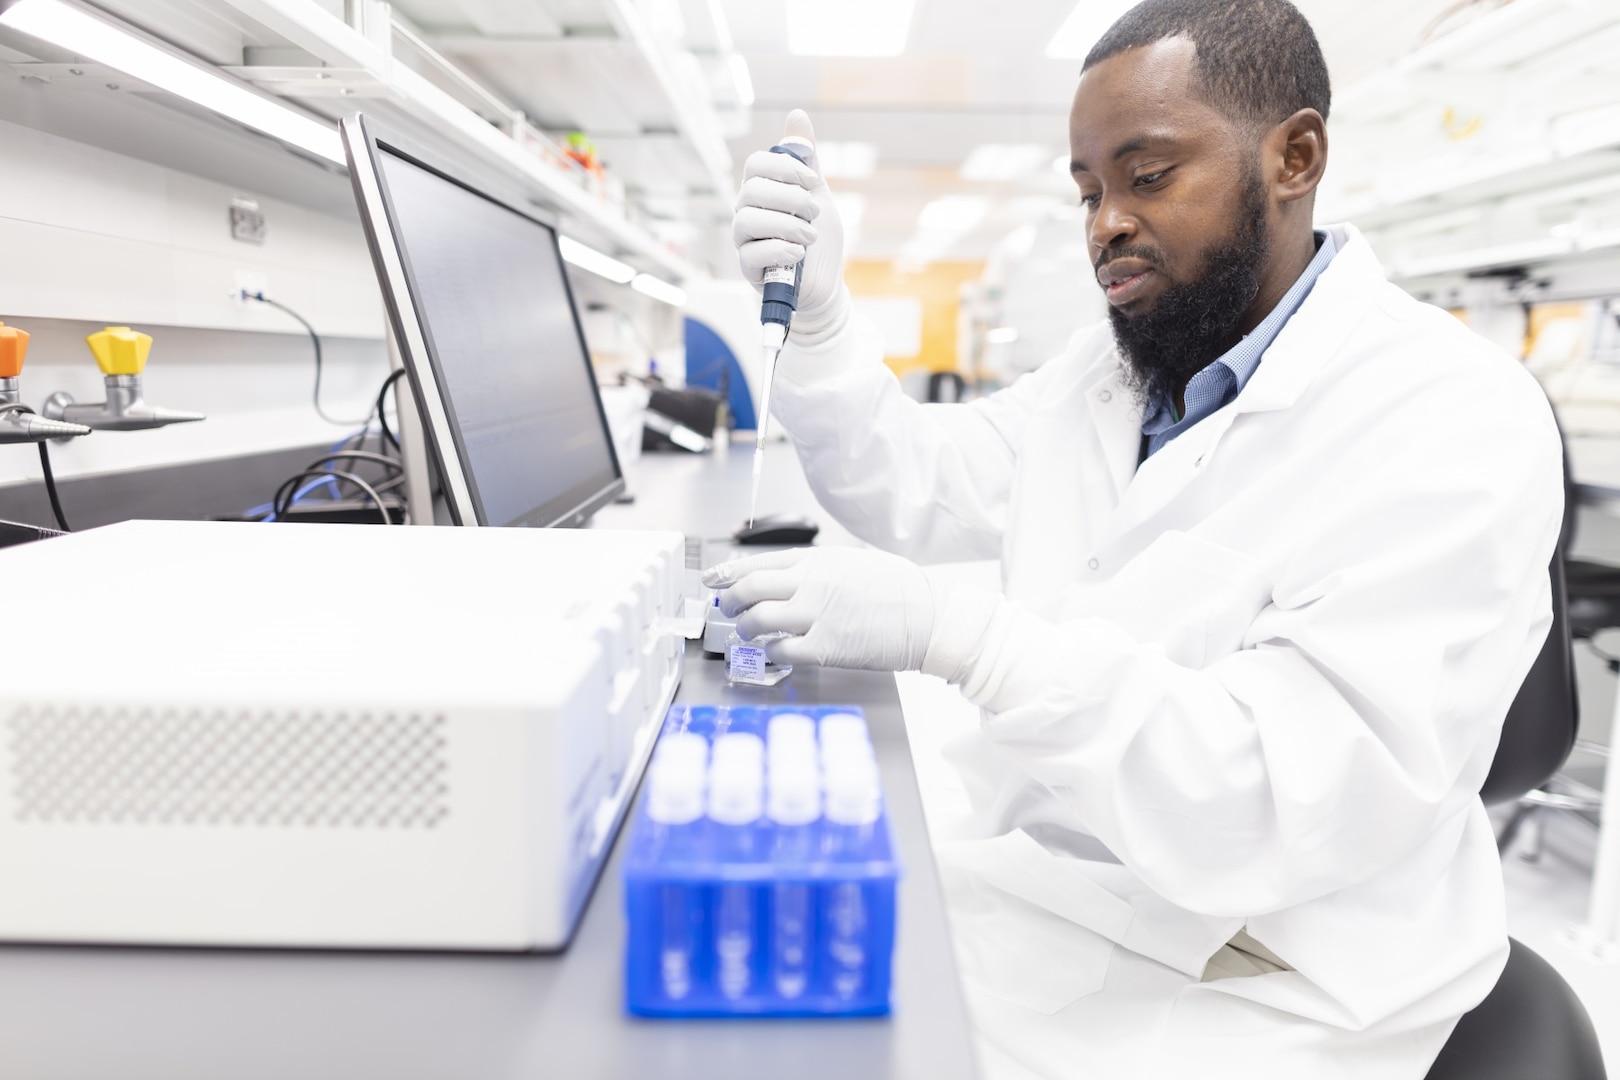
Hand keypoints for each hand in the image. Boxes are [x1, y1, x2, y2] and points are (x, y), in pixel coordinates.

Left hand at [703, 547, 934, 670]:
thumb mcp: (854, 561)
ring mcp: (817, 615)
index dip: (729, 573)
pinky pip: (782, 650)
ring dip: (746, 629)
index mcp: (819, 559)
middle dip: (729, 601)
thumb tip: (788, 579)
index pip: (760, 562)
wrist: (928, 616)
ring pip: (759, 620)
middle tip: (726, 609)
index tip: (712, 580)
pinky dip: (770, 652)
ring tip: (747, 633)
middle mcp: (812, 583)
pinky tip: (773, 652)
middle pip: (750, 588)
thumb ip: (819, 568)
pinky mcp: (827, 647)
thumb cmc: (898, 589)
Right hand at [732, 110, 850, 344]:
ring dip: (786, 224)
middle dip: (790, 197)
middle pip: (751, 190)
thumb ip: (806, 159)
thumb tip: (797, 115)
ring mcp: (745, 242)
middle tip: (814, 212)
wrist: (827, 283)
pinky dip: (779, 249)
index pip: (756, 164)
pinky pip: (751, 254)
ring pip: (747, 220)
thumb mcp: (817, 194)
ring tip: (810, 235)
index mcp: (762, 191)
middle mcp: (747, 213)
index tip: (812, 181)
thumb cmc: (818, 239)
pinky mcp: (749, 270)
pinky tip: (799, 252)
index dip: (784, 168)